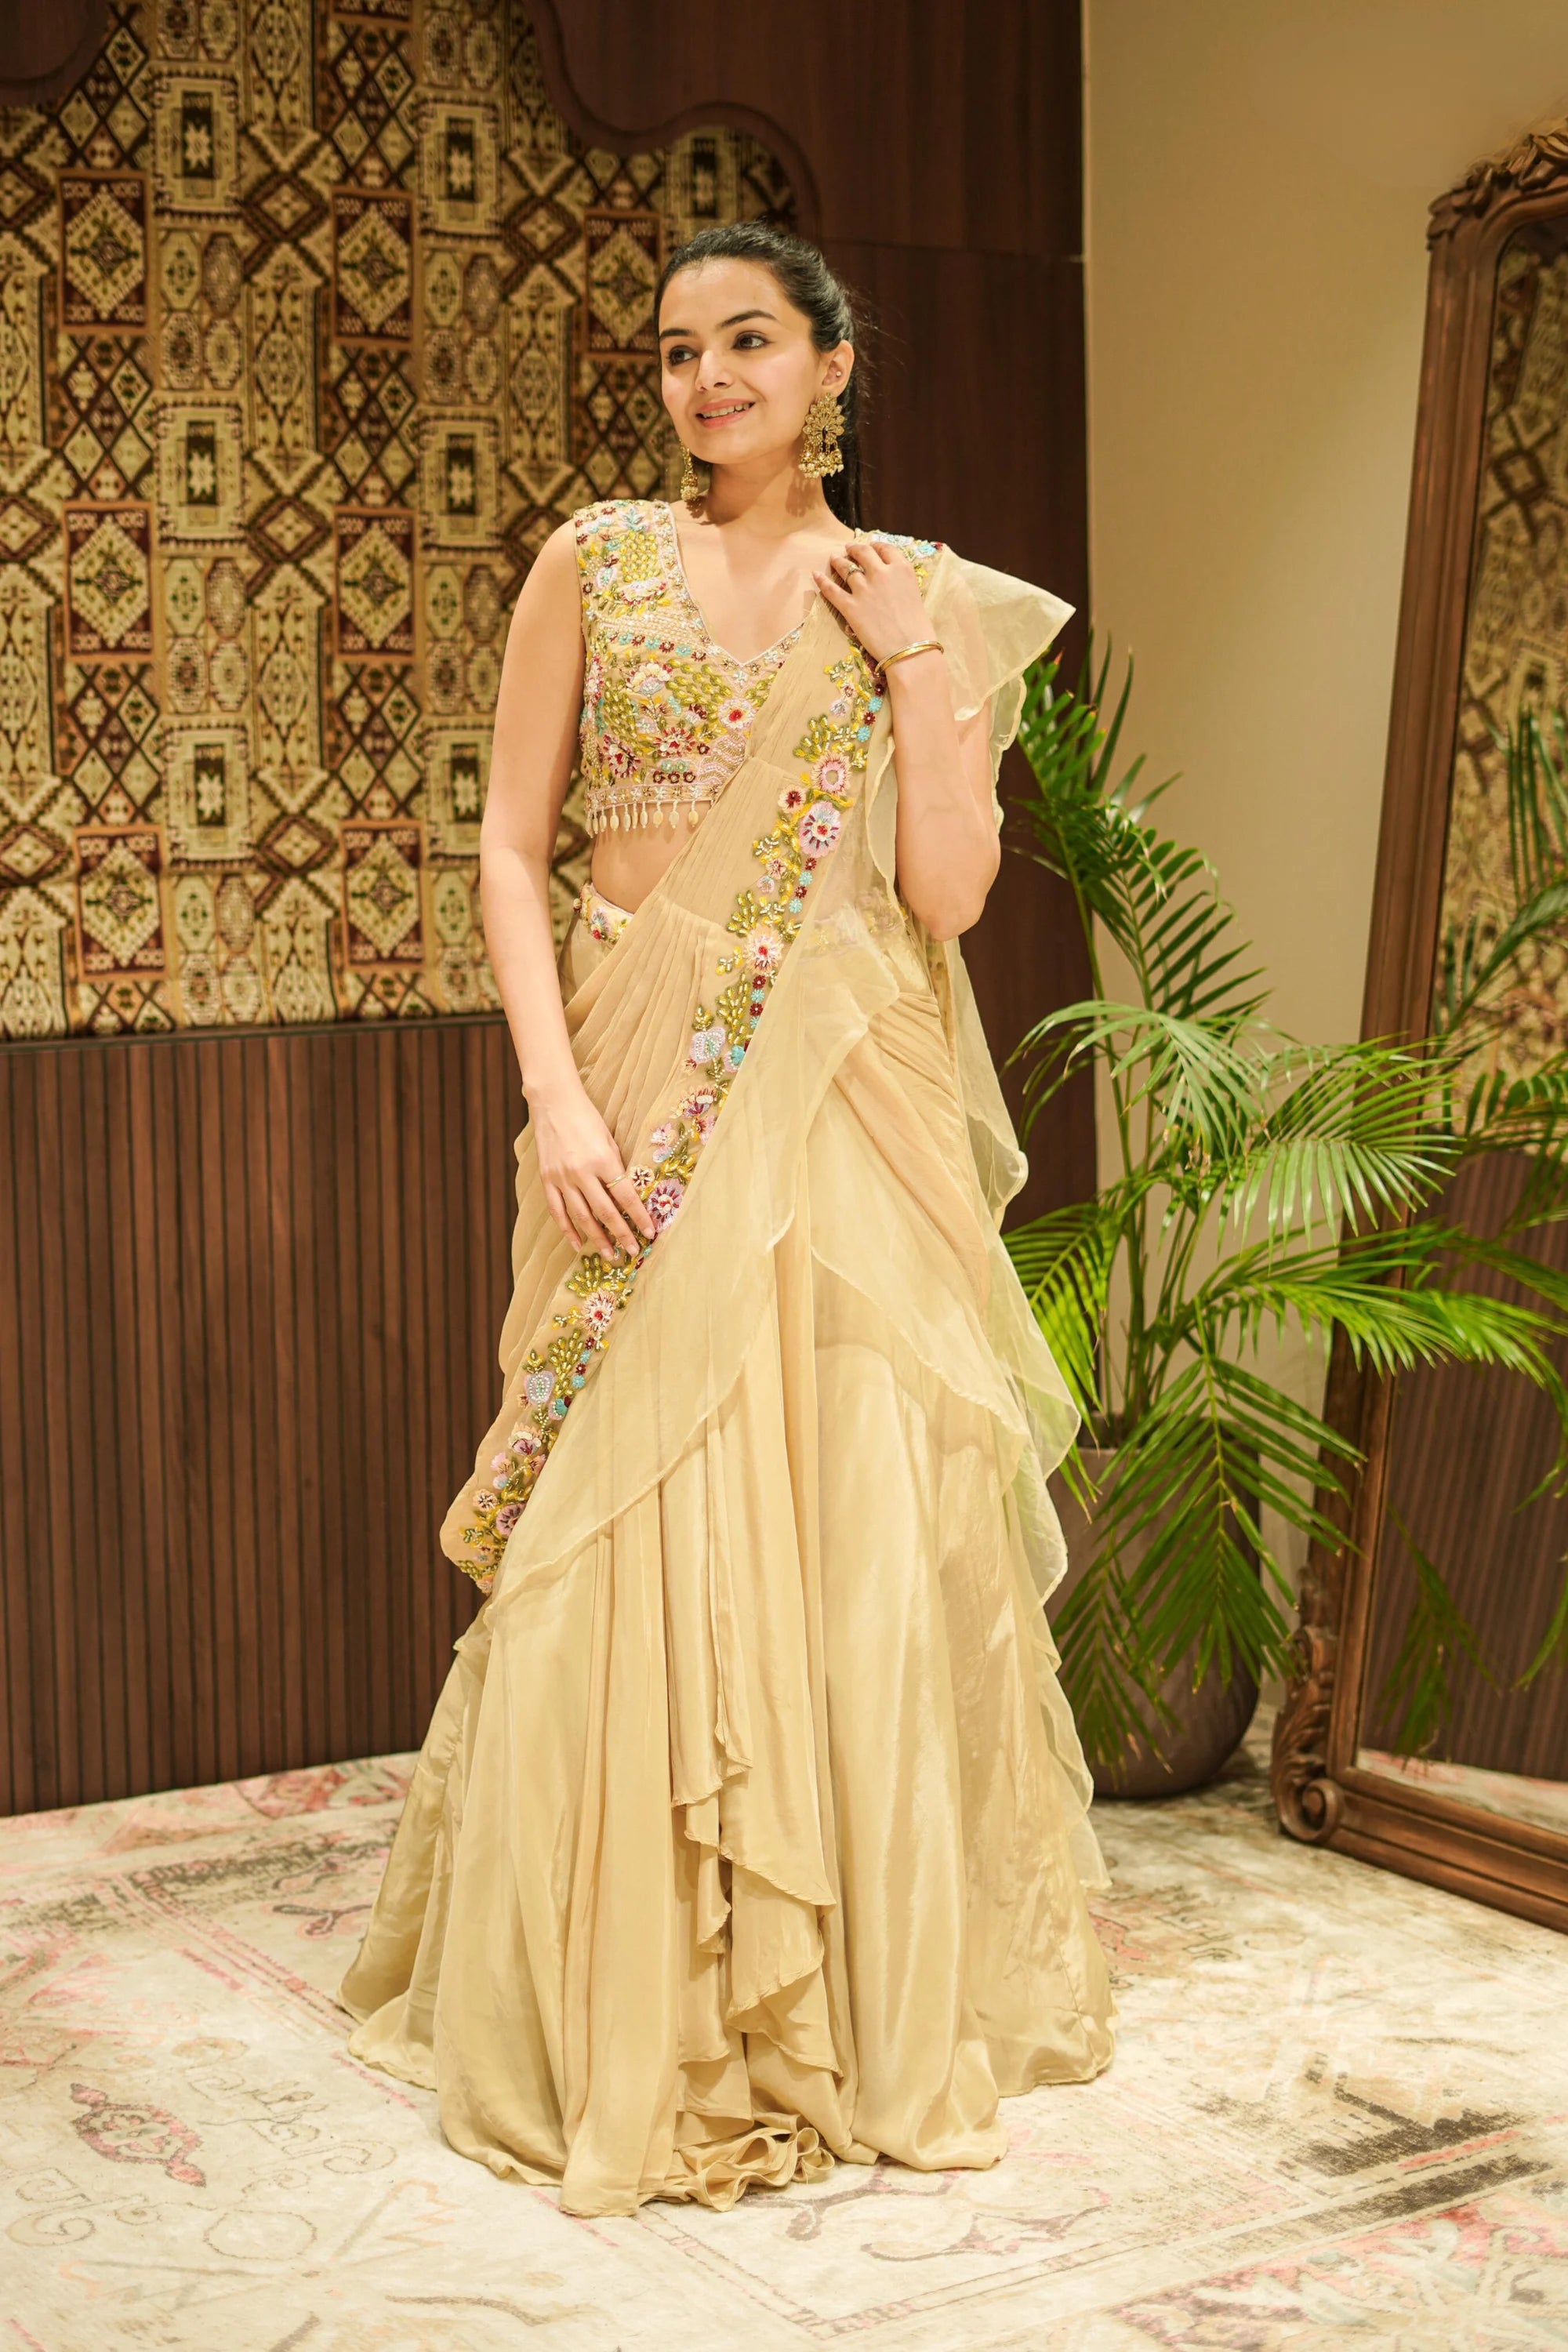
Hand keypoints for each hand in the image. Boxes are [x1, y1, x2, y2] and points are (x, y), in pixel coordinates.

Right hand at [529, 1079, 655, 1259]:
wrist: (554, 1102)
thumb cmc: (588, 1118)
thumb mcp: (609, 1140)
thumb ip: (616, 1168)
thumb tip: (627, 1197)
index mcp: (603, 1160)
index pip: (626, 1197)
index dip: (639, 1217)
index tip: (650, 1232)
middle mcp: (582, 1172)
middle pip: (606, 1212)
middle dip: (622, 1234)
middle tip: (633, 1251)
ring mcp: (562, 1177)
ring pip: (582, 1217)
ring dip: (598, 1238)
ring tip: (610, 1254)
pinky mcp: (547, 1179)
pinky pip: (558, 1211)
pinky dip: (568, 1230)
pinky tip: (578, 1244)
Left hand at [813, 539, 932, 666]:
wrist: (909, 648)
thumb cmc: (917, 627)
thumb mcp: (914, 593)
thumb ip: (899, 581)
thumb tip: (889, 579)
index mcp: (901, 569)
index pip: (885, 549)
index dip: (876, 546)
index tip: (871, 546)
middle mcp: (881, 574)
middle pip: (864, 553)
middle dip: (855, 549)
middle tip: (849, 549)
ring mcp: (864, 589)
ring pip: (846, 568)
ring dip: (838, 561)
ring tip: (834, 558)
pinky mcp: (850, 606)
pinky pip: (832, 590)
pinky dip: (822, 581)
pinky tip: (815, 574)